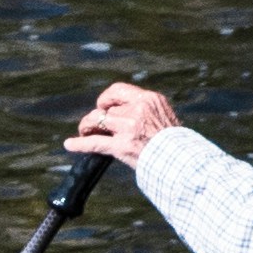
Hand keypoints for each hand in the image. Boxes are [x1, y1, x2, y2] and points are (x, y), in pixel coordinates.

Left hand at [64, 81, 181, 165]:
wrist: (182, 162)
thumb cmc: (175, 144)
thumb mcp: (165, 117)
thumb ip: (146, 111)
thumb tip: (125, 111)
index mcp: (149, 99)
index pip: (118, 90)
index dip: (106, 98)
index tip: (104, 106)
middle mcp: (137, 110)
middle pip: (107, 109)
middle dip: (98, 117)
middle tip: (95, 126)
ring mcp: (128, 128)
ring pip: (96, 121)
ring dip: (88, 127)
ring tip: (85, 132)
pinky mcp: (121, 146)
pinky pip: (94, 142)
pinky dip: (79, 144)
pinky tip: (70, 144)